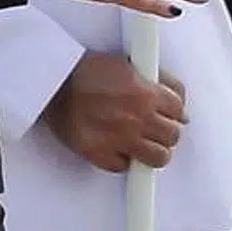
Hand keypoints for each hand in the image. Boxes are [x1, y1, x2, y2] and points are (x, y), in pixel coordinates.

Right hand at [44, 53, 188, 172]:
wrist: (52, 84)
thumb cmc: (84, 72)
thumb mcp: (127, 64)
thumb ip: (155, 79)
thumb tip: (175, 95)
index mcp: (144, 93)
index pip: (179, 110)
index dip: (175, 113)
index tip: (170, 115)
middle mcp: (136, 118)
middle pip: (173, 136)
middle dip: (166, 132)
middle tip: (156, 130)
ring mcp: (119, 139)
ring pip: (158, 158)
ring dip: (153, 152)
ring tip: (144, 144)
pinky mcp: (100, 154)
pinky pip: (124, 167)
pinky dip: (122, 160)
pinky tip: (117, 148)